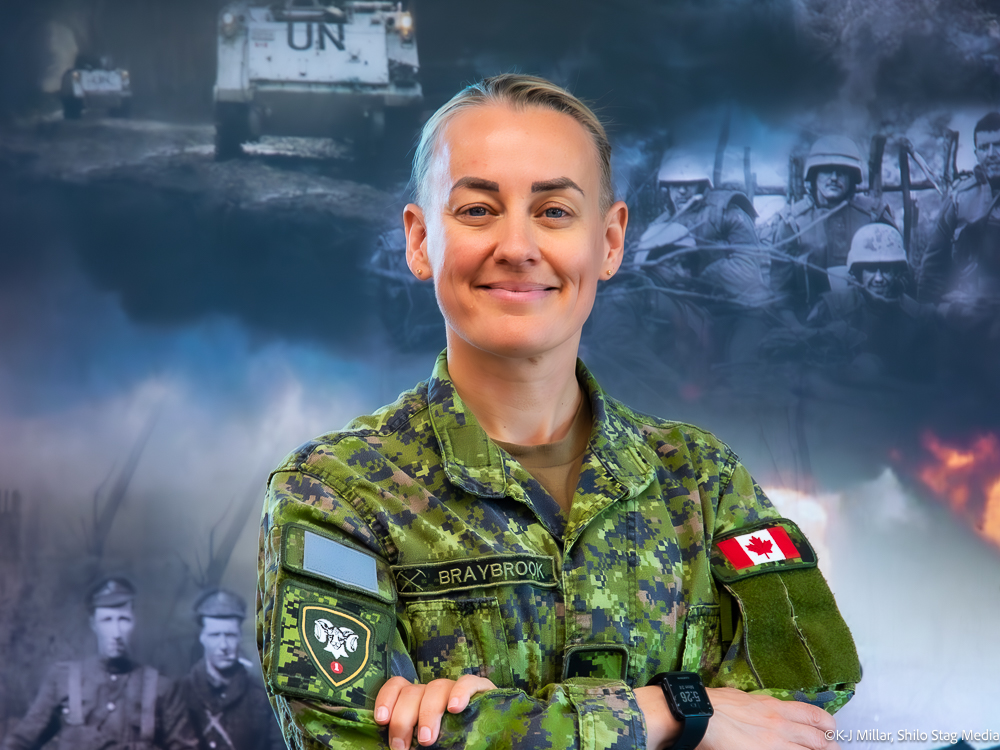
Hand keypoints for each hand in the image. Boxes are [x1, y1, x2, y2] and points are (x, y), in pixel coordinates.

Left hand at [374, 675, 495, 748]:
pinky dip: (460, 693)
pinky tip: (455, 708)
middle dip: (403, 719)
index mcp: (418, 700)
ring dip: (428, 713)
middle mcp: (434, 691)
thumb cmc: (452, 744)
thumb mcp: (428, 745)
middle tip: (401, 747)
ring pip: (437, 687)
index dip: (387, 699)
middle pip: (413, 691)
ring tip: (426, 739)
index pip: (398, 686)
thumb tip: (396, 748)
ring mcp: (456, 688)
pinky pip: (468, 682)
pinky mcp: (481, 688)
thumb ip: (411, 741)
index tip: (382, 720)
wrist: (489, 741)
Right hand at [700, 687, 838, 749]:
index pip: (813, 715)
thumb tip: (770, 711)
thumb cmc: (718, 705)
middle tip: (832, 748)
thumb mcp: (746, 698)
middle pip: (818, 739)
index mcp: (776, 708)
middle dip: (829, 746)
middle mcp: (781, 726)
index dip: (827, 724)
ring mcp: (775, 745)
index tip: (830, 729)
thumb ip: (763, 706)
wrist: (702, 717)